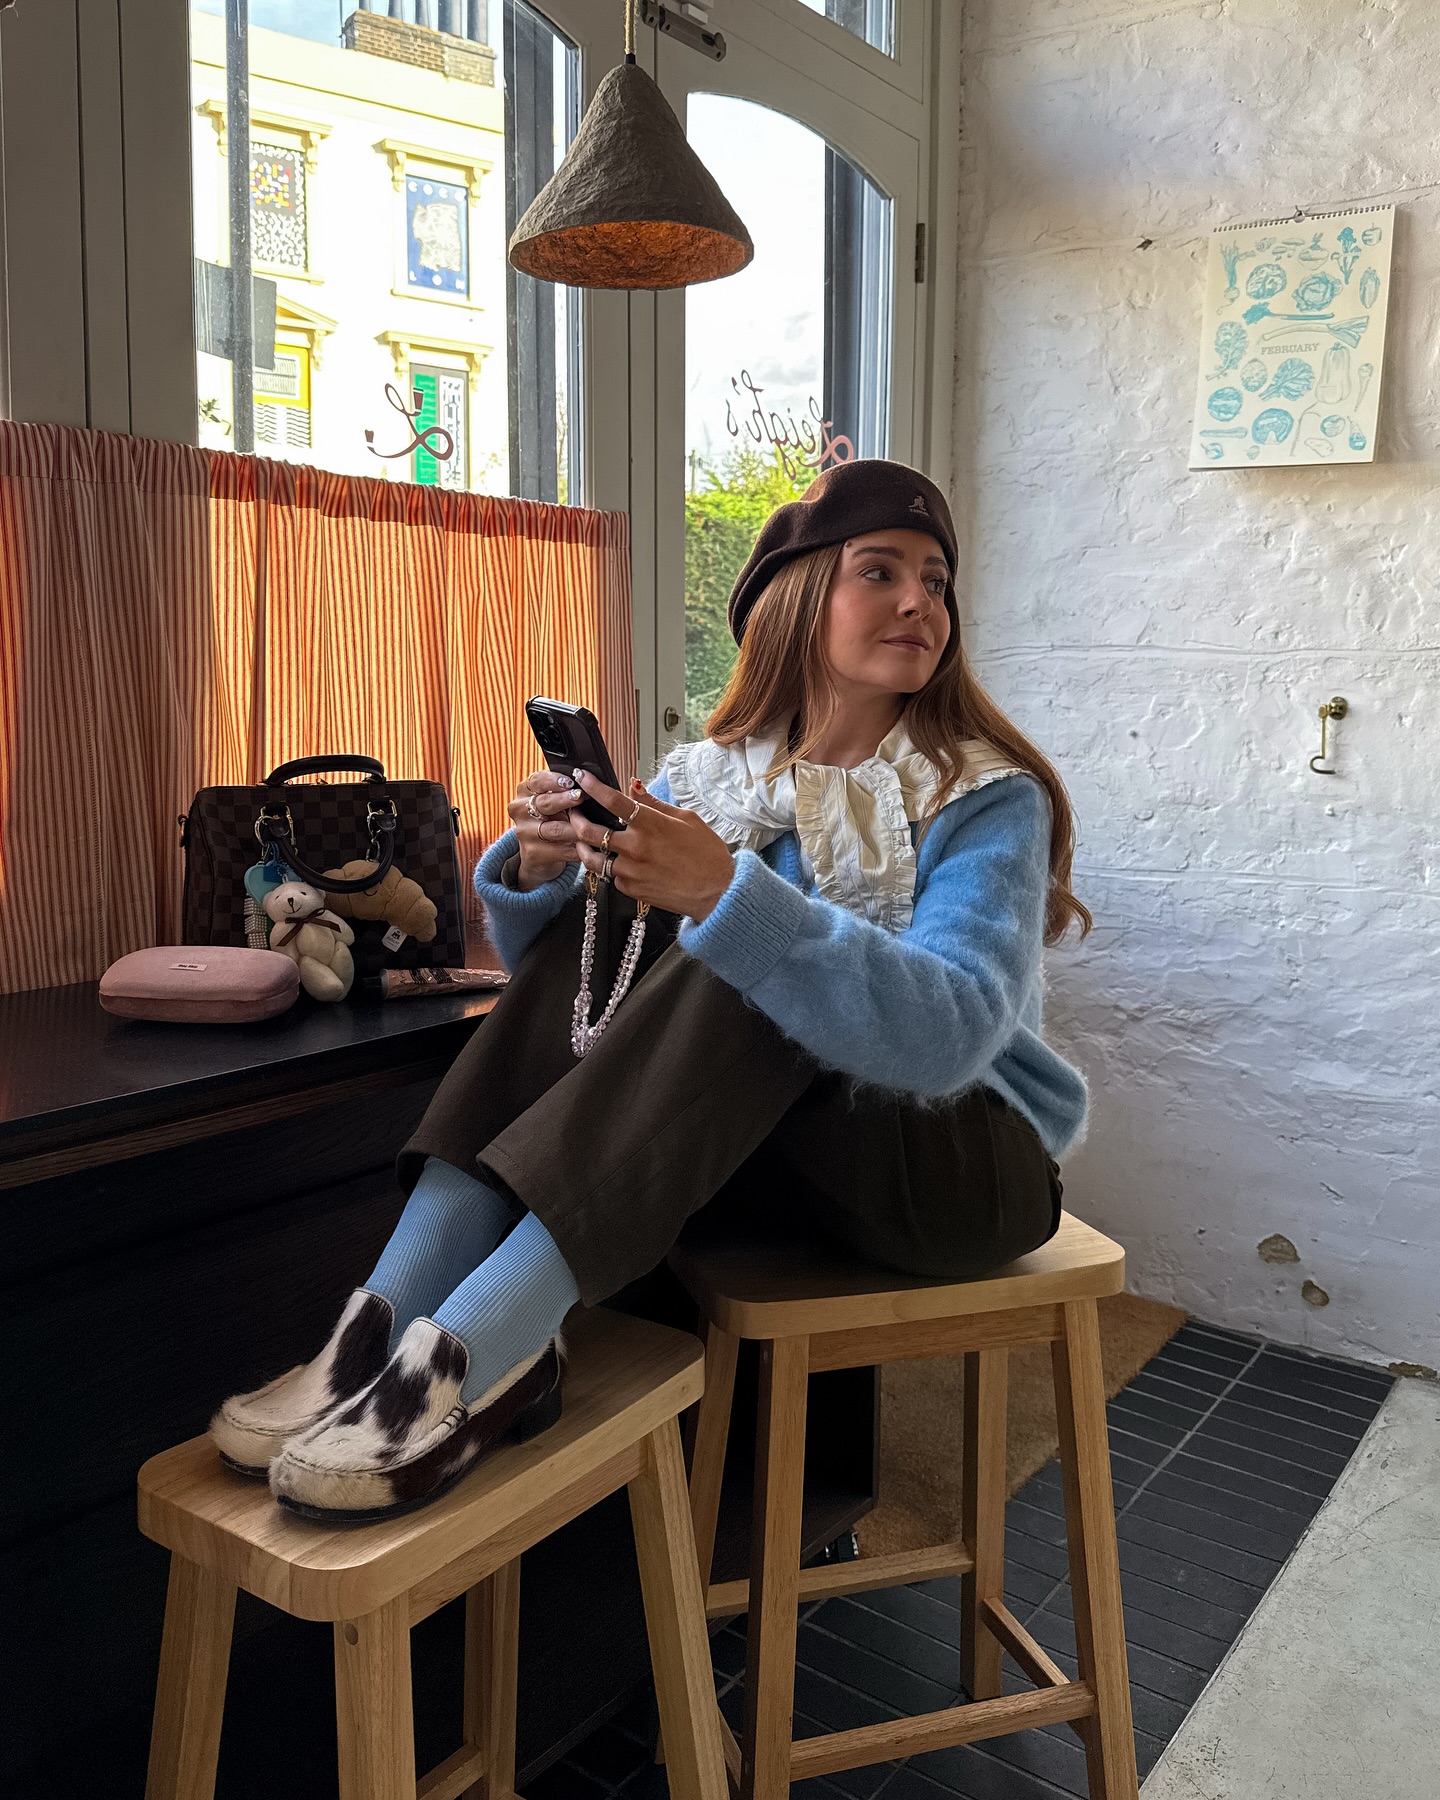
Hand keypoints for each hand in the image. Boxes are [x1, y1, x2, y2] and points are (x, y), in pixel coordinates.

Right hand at [507, 770, 584, 889]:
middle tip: (580, 797)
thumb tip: (588, 780)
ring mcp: (524, 833)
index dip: (554, 780)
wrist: (540, 851)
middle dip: (564, 800)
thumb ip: (564, 789)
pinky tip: (591, 845)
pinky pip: (562, 850)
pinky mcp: (533, 853)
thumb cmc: (553, 817)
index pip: (536, 780)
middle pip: (544, 803)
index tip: (570, 782)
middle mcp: (519, 810)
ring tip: (592, 825)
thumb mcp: (554, 799)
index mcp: (524, 791)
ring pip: (555, 829)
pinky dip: (579, 848)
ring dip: (576, 827)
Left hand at [571, 771, 734, 921]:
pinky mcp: (631, 889)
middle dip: (576, 817)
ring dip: (582, 846)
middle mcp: (636, 848)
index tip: (582, 777)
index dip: (592, 786)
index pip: (612, 800)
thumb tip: (633, 786)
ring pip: (591, 858)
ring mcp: (631, 871)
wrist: (717, 891)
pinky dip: (607, 866)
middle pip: (589, 831)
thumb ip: (654, 804)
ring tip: (582, 838)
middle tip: (573, 812)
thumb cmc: (706, 854)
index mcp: (651, 825)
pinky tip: (611, 859)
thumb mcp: (686, 819)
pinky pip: (609, 875)